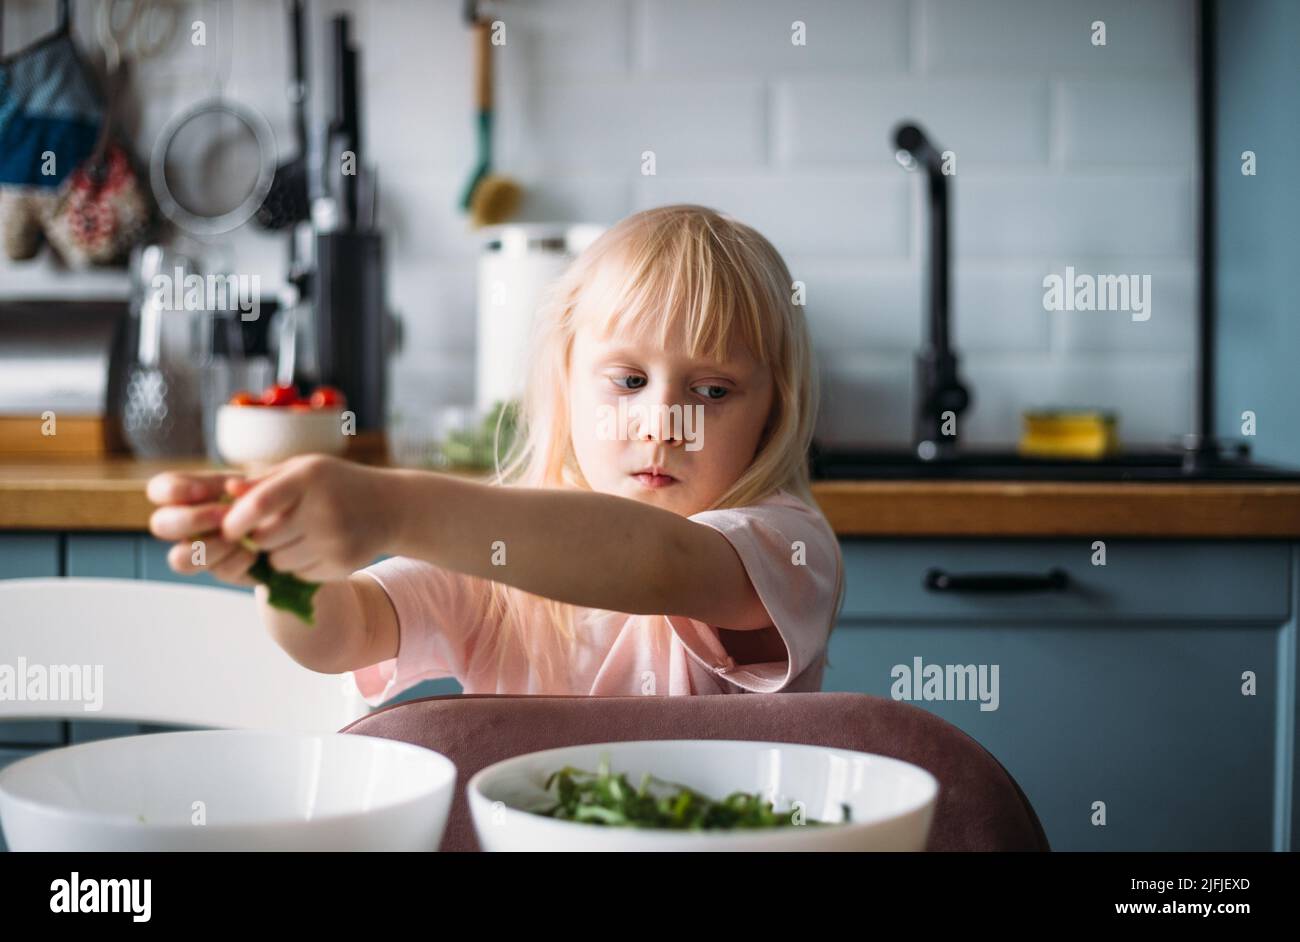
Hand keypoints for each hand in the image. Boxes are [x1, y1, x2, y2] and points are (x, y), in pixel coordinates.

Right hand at [146, 470, 257, 586]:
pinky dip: (239, 561)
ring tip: (240, 538)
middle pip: (160, 525)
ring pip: (179, 560)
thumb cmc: (266, 496)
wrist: (289, 523)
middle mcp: (185, 524)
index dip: (172, 490)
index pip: (159, 489)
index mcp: (188, 494)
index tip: (202, 491)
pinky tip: (255, 552)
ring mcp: (199, 551)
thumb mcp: (256, 482)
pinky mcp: (221, 570)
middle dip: (192, 520)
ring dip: (210, 547)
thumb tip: (232, 487)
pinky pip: (219, 572)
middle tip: (224, 515)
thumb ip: (242, 484)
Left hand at [215, 454, 394, 582]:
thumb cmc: (336, 484)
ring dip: (277, 555)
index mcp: (309, 478)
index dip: (235, 520)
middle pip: (264, 539)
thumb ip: (265, 480)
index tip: (227, 528)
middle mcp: (323, 509)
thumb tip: (228, 491)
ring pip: (279, 562)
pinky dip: (298, 566)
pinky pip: (300, 575)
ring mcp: (335, 539)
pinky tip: (314, 548)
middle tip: (267, 531)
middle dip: (258, 539)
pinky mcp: (343, 563)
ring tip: (293, 538)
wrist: (390, 507)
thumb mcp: (304, 470)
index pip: (259, 504)